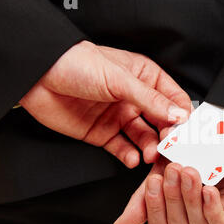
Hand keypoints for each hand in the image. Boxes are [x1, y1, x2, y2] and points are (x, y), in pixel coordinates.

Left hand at [20, 41, 190, 167]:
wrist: (38, 76)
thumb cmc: (77, 64)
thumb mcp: (121, 79)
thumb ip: (152, 100)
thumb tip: (179, 115)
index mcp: (145, 78)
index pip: (173, 99)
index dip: (182, 115)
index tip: (186, 131)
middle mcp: (135, 99)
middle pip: (161, 121)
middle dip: (167, 136)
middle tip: (170, 148)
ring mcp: (120, 117)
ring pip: (144, 137)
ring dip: (150, 147)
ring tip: (150, 154)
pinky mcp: (104, 134)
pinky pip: (123, 148)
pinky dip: (130, 156)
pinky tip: (133, 158)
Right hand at [113, 132, 223, 223]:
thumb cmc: (210, 140)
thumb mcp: (170, 162)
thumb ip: (147, 192)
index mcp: (183, 205)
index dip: (152, 208)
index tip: (153, 183)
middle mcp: (200, 215)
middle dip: (171, 197)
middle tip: (174, 170)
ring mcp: (222, 216)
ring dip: (189, 197)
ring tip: (191, 171)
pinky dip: (210, 208)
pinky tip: (208, 190)